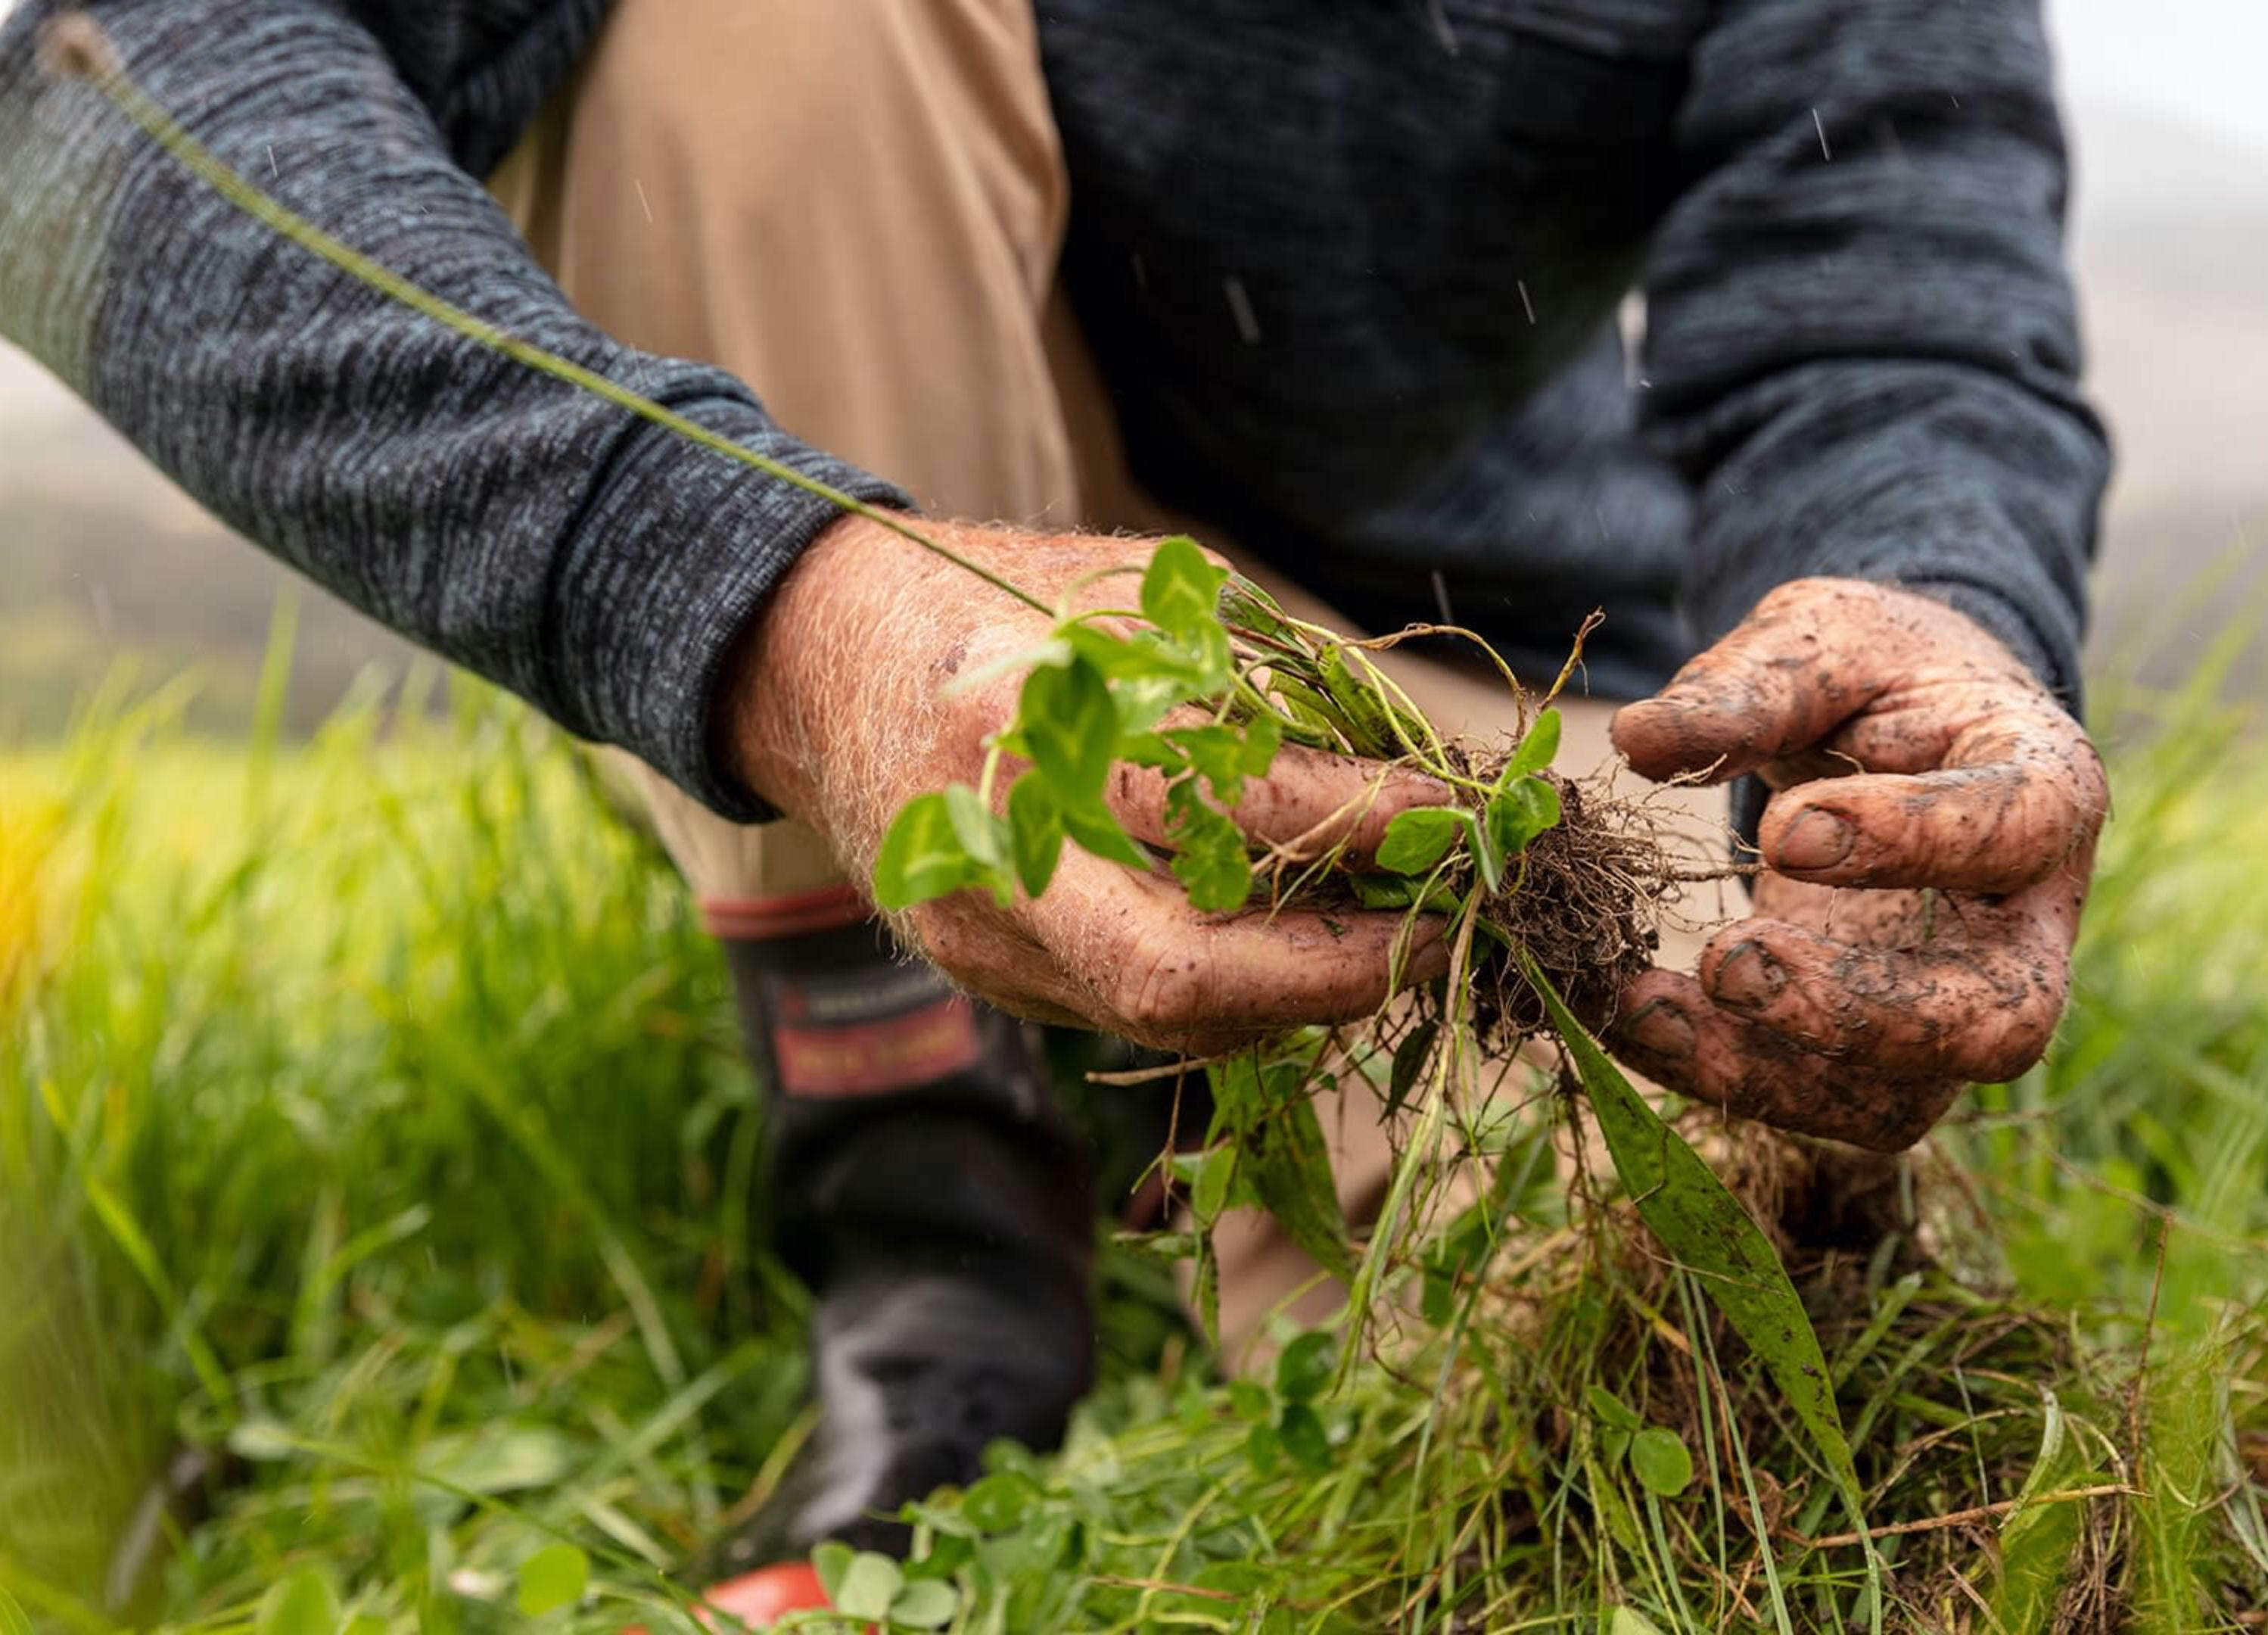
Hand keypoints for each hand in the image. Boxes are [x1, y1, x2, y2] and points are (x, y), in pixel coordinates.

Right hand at [718, 514, 1450, 1051]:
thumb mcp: (1136, 594)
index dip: (1368, 822)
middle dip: (1339, 971)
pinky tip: (1291, 948)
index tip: (1462, 816)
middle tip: (1442, 933)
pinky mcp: (982, 974)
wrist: (822, 662)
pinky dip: (1232, 993)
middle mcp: (994, 842)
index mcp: (1032, 716)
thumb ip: (1262, 680)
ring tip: (1386, 939)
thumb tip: (1412, 768)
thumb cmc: (1002, 603)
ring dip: (1297, 995)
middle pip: (1180, 972)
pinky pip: (1131, 1013)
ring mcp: (978, 929)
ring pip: (1165, 1017)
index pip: (1234, 801)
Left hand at [1607, 579, 2105, 1151]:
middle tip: (1728, 964)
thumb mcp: (1819, 641)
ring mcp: (1955, 1004)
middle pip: (1997, 1021)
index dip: (1914, 840)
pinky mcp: (1876, 1052)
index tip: (1783, 830)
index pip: (2019, 831)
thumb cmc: (1871, 673)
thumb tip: (1639, 740)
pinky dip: (1714, 1072)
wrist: (1888, 722)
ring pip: (1900, 1097)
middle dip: (1860, 1013)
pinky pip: (1815, 1100)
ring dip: (1764, 1070)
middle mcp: (2025, 923)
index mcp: (2047, 786)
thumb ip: (1747, 686)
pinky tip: (1627, 1015)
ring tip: (1641, 1006)